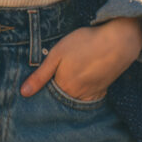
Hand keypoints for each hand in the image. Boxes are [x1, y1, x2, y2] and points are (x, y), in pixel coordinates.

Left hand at [20, 17, 141, 101]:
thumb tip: (23, 93)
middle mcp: (77, 95)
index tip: (34, 89)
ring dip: (67, 95)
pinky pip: (88, 98)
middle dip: (54, 95)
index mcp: (63, 87)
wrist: (118, 41)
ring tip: (66, 81)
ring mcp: (91, 94)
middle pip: (61, 100)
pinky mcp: (102, 90)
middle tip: (52, 82)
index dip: (41, 91)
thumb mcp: (57, 54)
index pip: (47, 96)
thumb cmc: (85, 43)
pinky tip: (80, 83)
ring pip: (74, 100)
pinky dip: (81, 94)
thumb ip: (40, 75)